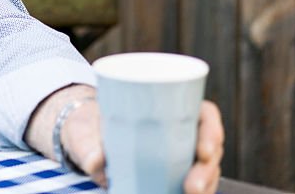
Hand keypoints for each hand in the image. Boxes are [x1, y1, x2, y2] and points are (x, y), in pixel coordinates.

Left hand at [63, 99, 223, 192]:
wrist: (82, 141)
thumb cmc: (89, 127)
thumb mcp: (85, 130)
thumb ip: (87, 145)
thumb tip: (95, 162)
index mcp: (168, 109)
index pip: (204, 115)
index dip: (212, 130)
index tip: (203, 150)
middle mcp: (180, 132)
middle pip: (211, 148)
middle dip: (208, 170)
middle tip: (192, 187)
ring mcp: (179, 156)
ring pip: (206, 171)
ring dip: (206, 186)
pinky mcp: (172, 176)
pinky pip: (193, 185)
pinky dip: (197, 191)